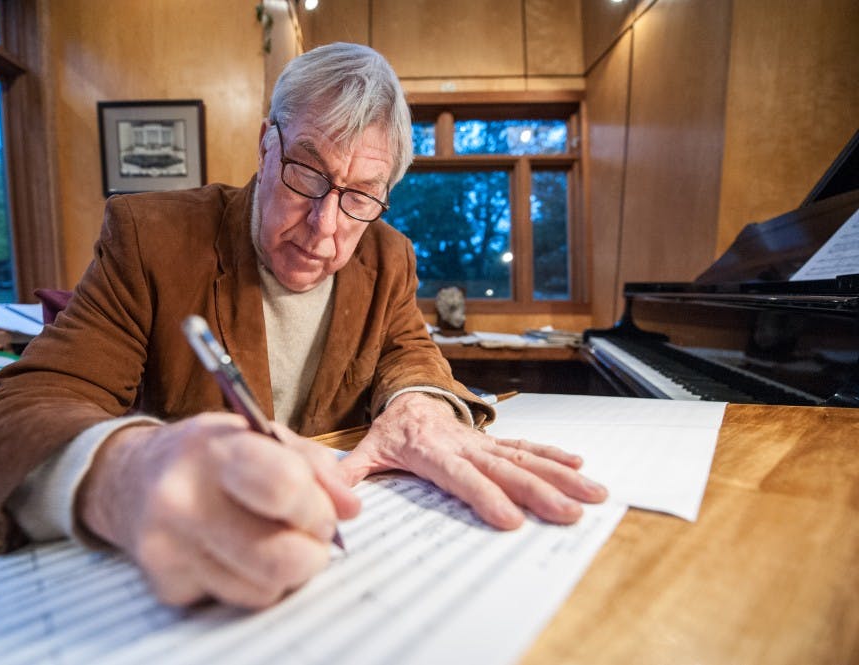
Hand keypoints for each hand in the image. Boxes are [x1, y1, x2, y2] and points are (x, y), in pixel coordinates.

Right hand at [77, 413, 360, 607]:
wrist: (128, 479)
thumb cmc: (209, 455)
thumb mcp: (258, 436)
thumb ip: (313, 465)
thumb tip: (350, 508)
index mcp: (213, 450)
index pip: (285, 488)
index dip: (317, 507)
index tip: (320, 509)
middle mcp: (182, 500)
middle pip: (282, 559)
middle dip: (312, 552)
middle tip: (308, 535)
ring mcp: (168, 548)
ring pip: (264, 590)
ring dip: (282, 571)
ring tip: (267, 538)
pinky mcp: (164, 585)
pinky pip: (236, 601)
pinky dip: (249, 582)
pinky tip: (233, 552)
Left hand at [338, 393, 606, 528]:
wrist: (409, 393)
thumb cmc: (391, 429)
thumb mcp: (367, 449)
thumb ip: (350, 473)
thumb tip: (331, 501)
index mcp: (433, 452)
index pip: (461, 477)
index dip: (485, 496)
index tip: (512, 519)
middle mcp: (465, 446)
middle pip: (504, 470)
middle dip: (540, 492)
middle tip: (570, 512)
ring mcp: (484, 444)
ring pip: (525, 459)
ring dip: (559, 477)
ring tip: (591, 493)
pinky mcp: (494, 443)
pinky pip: (528, 447)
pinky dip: (553, 456)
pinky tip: (579, 466)